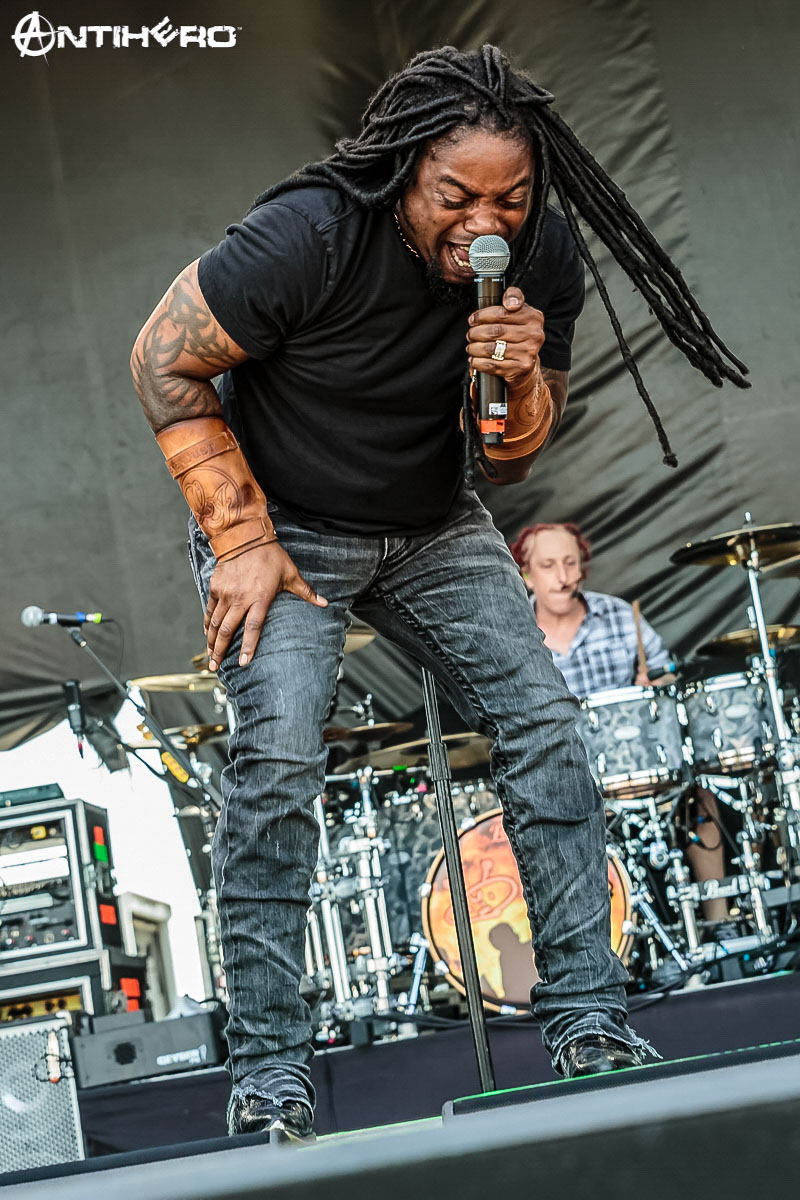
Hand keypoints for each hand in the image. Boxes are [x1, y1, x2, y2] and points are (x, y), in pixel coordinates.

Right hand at [205, 541, 326, 669]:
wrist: (244, 536)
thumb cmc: (270, 555)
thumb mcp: (291, 573)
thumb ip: (306, 592)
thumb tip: (325, 603)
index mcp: (260, 598)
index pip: (253, 628)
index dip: (247, 647)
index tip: (243, 662)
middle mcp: (240, 599)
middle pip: (227, 630)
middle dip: (220, 651)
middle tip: (215, 666)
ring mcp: (226, 594)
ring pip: (215, 623)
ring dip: (211, 641)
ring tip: (209, 656)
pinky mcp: (215, 587)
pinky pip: (210, 610)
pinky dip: (207, 623)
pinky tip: (207, 634)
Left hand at [466, 287, 544, 387]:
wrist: (526, 363)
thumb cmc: (518, 333)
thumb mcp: (518, 311)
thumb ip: (513, 297)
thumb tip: (510, 303)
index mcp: (534, 317)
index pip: (502, 313)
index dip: (482, 315)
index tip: (473, 319)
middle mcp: (534, 335)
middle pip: (495, 331)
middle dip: (477, 332)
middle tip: (470, 335)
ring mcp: (528, 353)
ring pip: (492, 348)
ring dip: (475, 348)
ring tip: (471, 347)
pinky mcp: (520, 368)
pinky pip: (492, 365)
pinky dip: (478, 362)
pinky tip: (474, 359)